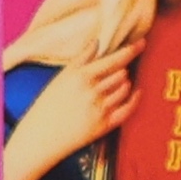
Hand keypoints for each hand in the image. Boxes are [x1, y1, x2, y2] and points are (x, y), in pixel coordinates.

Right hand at [0, 41, 136, 179]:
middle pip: (121, 73)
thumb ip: (81, 59)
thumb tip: (97, 42)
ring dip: (125, 83)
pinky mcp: (104, 124)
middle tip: (114, 71)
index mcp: (80, 77)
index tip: (141, 43)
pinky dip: (134, 99)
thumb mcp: (60, 78)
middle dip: (121, 70)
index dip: (131, 50)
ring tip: (114, 84)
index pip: (113, 60)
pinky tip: (135, 93)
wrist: (39, 137)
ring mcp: (99, 108)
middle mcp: (92, 91)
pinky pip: (128, 109)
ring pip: (125, 88)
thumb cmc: (46, 106)